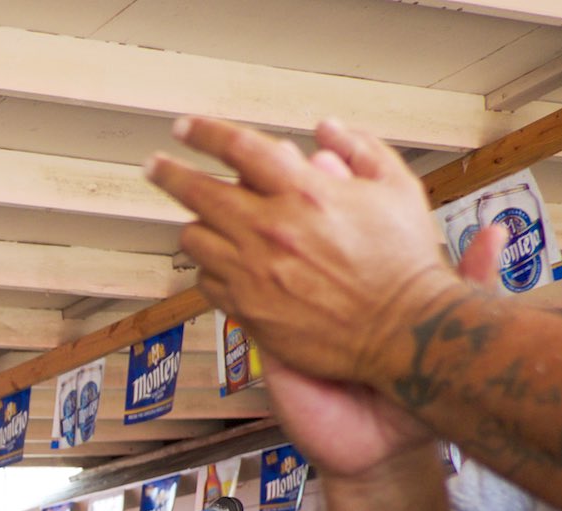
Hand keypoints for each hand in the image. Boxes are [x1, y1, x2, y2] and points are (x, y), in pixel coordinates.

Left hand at [145, 116, 462, 389]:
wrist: (404, 331)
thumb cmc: (404, 263)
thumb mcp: (396, 188)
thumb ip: (360, 149)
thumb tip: (325, 129)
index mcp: (305, 193)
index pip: (237, 148)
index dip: (203, 133)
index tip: (185, 128)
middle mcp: (271, 230)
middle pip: (196, 191)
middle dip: (169, 172)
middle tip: (156, 165)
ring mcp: (255, 273)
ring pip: (194, 238)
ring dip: (197, 225)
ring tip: (204, 222)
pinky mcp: (249, 310)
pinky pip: (207, 282)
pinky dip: (210, 269)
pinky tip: (222, 264)